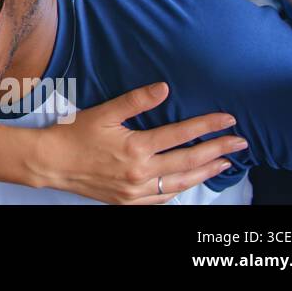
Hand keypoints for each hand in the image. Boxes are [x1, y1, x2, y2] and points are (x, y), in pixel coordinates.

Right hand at [34, 82, 246, 203]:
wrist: (51, 163)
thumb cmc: (75, 135)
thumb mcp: (104, 112)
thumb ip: (136, 101)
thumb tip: (164, 88)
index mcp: (137, 147)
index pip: (182, 134)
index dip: (207, 126)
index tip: (229, 120)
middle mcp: (141, 172)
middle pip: (190, 161)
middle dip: (218, 151)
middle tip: (240, 143)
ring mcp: (136, 191)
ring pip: (181, 183)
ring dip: (206, 172)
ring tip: (224, 164)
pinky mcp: (129, 202)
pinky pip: (163, 199)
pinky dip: (181, 189)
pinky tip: (190, 182)